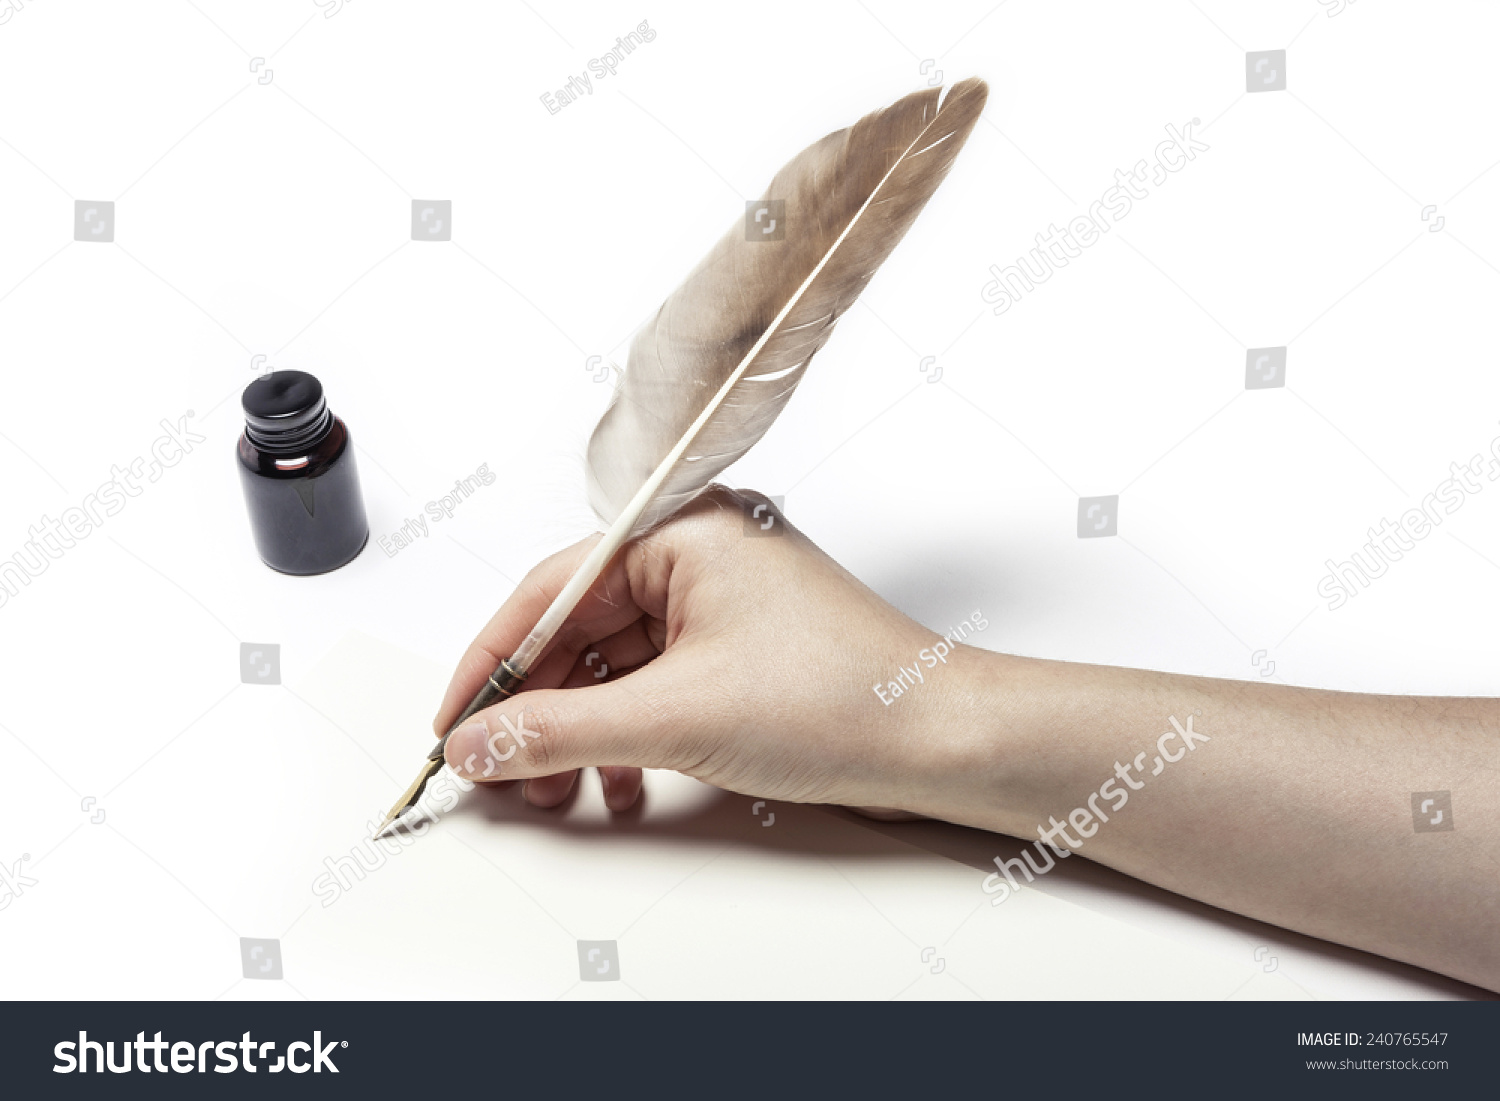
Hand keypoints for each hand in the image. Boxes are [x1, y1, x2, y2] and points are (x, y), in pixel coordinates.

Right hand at [434, 487, 992, 817]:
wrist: (939, 742)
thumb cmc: (843, 698)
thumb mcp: (675, 716)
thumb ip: (560, 730)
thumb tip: (481, 739)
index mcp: (683, 530)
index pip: (551, 589)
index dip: (490, 661)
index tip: (453, 720)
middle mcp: (699, 555)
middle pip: (578, 632)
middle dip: (538, 710)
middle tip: (501, 772)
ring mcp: (720, 605)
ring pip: (614, 667)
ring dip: (581, 734)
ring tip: (560, 792)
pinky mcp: (737, 652)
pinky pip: (655, 687)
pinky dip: (629, 738)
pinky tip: (622, 786)